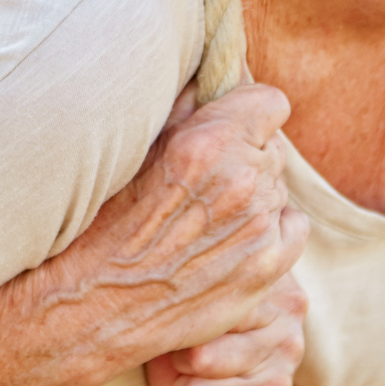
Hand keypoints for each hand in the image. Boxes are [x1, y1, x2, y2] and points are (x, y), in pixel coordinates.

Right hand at [22, 82, 307, 385]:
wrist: (92, 306)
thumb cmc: (101, 224)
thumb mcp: (134, 150)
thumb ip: (182, 107)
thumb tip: (209, 79)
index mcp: (208, 144)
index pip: (270, 102)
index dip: (247, 111)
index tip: (229, 126)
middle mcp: (242, 183)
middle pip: (272, 146)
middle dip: (244, 155)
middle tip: (204, 181)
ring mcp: (259, 229)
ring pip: (278, 188)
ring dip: (254, 194)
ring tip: (207, 217)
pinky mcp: (267, 269)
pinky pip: (292, 227)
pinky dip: (270, 230)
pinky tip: (230, 241)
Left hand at [145, 275, 306, 385]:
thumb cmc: (196, 367)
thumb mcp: (185, 320)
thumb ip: (181, 290)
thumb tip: (147, 272)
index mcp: (268, 278)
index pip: (218, 268)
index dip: (182, 288)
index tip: (167, 300)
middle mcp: (287, 310)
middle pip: (208, 312)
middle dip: (180, 336)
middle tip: (179, 350)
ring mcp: (285, 354)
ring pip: (202, 356)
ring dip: (180, 371)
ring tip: (187, 375)